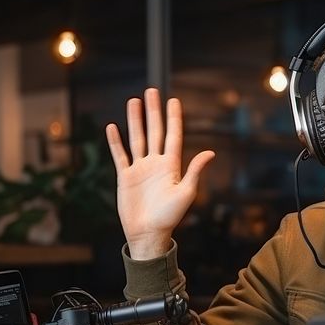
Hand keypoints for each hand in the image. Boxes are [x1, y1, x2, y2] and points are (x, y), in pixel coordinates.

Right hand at [106, 88, 214, 259]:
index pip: (173, 136)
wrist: (148, 234)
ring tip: (133, 101)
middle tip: (151, 91)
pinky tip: (113, 127)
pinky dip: (115, 142)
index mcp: (172, 166)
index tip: (173, 100)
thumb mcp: (186, 193)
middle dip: (153, 111)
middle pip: (154, 131)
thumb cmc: (170, 217)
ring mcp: (140, 169)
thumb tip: (210, 152)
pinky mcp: (125, 177)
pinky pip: (120, 155)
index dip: (173, 118)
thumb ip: (195, 171)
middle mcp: (156, 163)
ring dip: (135, 120)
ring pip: (137, 138)